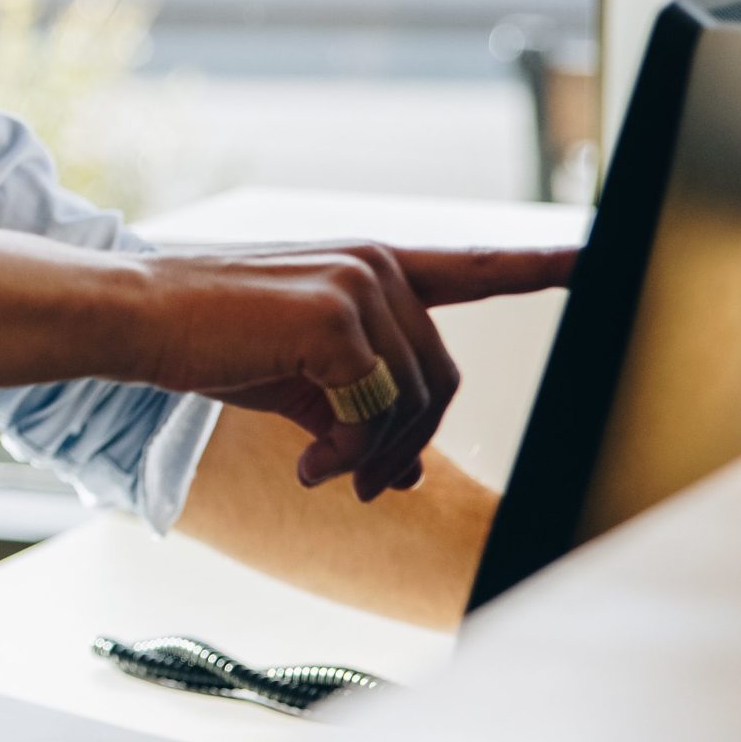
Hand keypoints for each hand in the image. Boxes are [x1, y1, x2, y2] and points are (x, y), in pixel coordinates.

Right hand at [135, 242, 576, 501]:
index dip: (545, 265)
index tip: (602, 257)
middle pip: (442, 381)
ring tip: (317, 471)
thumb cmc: (208, 341)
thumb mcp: (295, 377)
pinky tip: (304, 463)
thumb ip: (358, 413)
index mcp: (373, 268)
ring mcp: (362, 284)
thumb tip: (401, 478)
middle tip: (356, 484)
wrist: (138, 317)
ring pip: (413, 403)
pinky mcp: (338, 317)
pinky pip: (375, 413)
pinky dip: (344, 455)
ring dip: (369, 458)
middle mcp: (378, 264)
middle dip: (403, 446)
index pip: (477, 266)